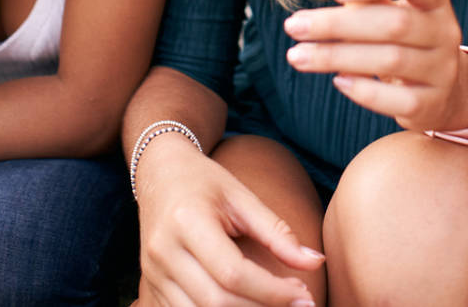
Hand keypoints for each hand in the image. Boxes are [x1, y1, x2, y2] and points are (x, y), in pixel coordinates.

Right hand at [136, 135, 322, 305]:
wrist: (160, 174)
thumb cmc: (205, 181)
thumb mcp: (241, 196)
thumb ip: (276, 231)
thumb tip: (316, 262)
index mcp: (186, 220)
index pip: (233, 272)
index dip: (273, 292)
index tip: (305, 295)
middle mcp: (163, 250)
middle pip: (216, 301)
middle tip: (297, 303)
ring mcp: (152, 272)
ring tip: (271, 306)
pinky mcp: (150, 287)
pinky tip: (244, 306)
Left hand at [285, 0, 467, 132]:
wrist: (442, 91)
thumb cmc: (401, 40)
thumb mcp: (389, 13)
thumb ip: (362, 4)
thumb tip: (312, 12)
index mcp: (433, 0)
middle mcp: (445, 31)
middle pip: (393, 23)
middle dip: (336, 24)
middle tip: (292, 26)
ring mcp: (443, 70)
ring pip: (390, 60)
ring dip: (336, 57)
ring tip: (297, 55)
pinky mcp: (433, 104)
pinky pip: (397, 99)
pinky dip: (363, 89)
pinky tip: (337, 81)